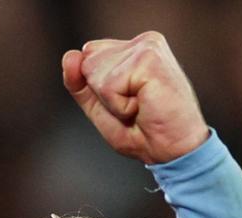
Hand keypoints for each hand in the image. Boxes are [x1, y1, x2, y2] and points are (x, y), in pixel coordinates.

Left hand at [62, 31, 209, 164]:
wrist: (171, 151)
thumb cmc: (141, 131)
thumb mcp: (99, 106)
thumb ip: (79, 82)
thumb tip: (70, 55)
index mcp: (134, 47)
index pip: (87, 56)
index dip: (96, 89)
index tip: (127, 100)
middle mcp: (143, 41)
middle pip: (87, 63)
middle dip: (102, 95)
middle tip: (135, 107)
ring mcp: (147, 47)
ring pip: (95, 74)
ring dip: (112, 102)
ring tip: (140, 107)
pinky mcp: (148, 59)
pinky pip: (108, 86)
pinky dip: (119, 106)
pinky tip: (143, 106)